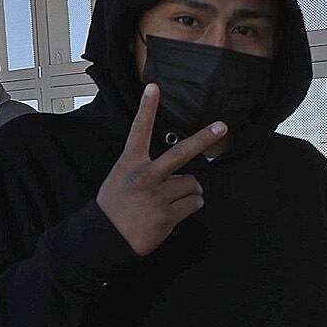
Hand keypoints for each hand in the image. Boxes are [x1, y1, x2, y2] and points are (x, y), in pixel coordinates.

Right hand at [96, 85, 225, 256]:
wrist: (104, 238)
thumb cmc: (114, 207)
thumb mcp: (120, 178)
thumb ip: (145, 169)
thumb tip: (177, 171)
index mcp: (130, 163)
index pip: (139, 130)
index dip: (147, 108)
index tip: (153, 88)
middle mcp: (145, 176)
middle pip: (181, 152)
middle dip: (204, 138)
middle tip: (221, 126)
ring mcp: (157, 196)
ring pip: (192, 184)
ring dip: (190, 191)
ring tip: (173, 198)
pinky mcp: (167, 215)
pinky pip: (194, 204)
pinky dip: (191, 206)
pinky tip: (176, 210)